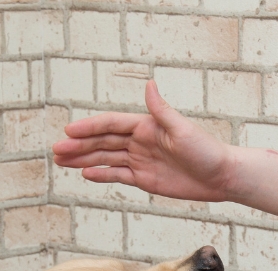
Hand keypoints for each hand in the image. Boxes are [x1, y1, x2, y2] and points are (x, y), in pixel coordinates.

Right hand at [52, 81, 236, 201]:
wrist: (221, 176)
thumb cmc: (206, 150)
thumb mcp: (183, 129)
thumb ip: (161, 110)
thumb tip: (149, 84)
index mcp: (147, 126)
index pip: (111, 125)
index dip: (90, 127)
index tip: (69, 131)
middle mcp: (140, 141)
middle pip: (103, 142)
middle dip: (79, 146)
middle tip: (56, 150)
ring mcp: (141, 160)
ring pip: (106, 158)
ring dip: (84, 159)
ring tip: (61, 161)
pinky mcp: (144, 179)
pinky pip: (118, 175)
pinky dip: (101, 175)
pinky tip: (85, 174)